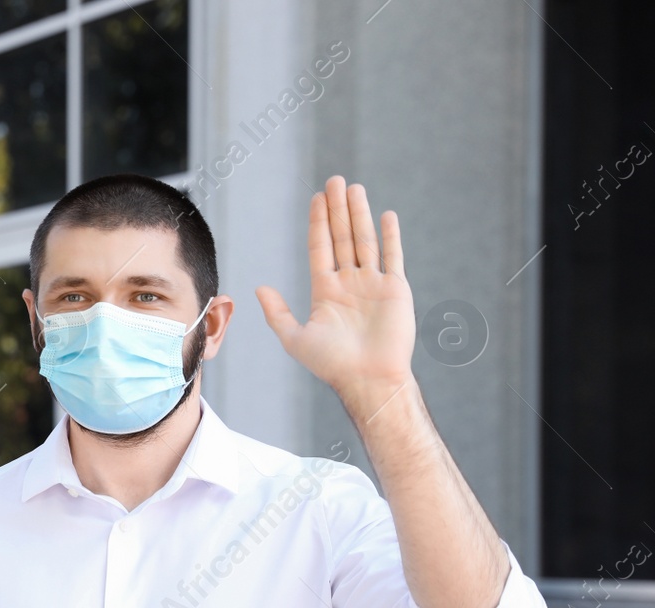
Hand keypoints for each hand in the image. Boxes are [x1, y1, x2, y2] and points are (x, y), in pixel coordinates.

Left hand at [255, 176, 416, 422]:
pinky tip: (385, 214)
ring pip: (364, 240)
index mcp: (326, 291)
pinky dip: (390, 236)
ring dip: (359, 214)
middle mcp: (349, 283)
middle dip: (338, 209)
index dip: (318, 222)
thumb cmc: (331, 364)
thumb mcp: (295, 338)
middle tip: (334, 181)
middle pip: (342, 237)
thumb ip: (277, 313)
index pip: (320, 248)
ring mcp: (373, 284)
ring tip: (354, 188)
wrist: (366, 379)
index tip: (317, 198)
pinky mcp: (395, 289)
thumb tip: (260, 288)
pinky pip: (392, 256)